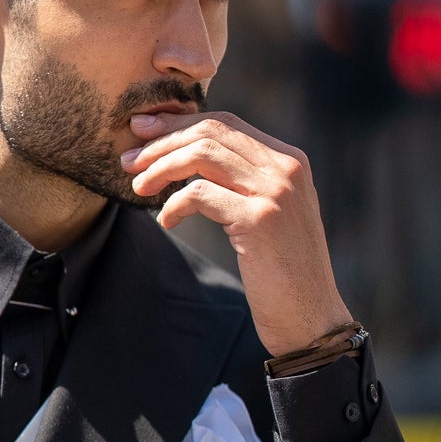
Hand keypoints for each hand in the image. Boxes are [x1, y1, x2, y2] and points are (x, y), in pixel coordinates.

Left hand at [122, 110, 349, 357]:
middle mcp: (286, 169)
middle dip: (162, 142)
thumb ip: (246, 184)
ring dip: (161, 168)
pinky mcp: (258, 220)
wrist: (312, 318)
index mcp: (290, 161)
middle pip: (210, 133)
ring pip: (202, 156)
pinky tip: (166, 221)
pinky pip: (199, 195)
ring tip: (137, 187)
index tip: (144, 130)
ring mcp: (274, 192)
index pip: (226, 124)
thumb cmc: (285, 273)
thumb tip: (192, 160)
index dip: (180, 123)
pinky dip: (174, 204)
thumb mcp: (270, 216)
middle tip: (128, 160)